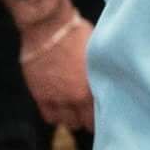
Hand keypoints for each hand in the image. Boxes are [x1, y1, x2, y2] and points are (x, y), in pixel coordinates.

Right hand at [16, 0, 94, 134]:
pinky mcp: (40, 95)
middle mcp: (75, 97)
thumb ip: (101, 71)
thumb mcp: (98, 53)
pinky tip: (59, 109)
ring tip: (74, 111)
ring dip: (71, 118)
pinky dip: (55, 116)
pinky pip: (49, 117)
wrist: (48, 27)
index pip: (100, 115)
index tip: (104, 113)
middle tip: (88, 112)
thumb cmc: (76, 33)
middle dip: (87, 118)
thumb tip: (109, 77)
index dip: (103, 115)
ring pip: (67, 123)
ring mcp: (56, 98)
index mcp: (93, 86)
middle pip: (84, 123)